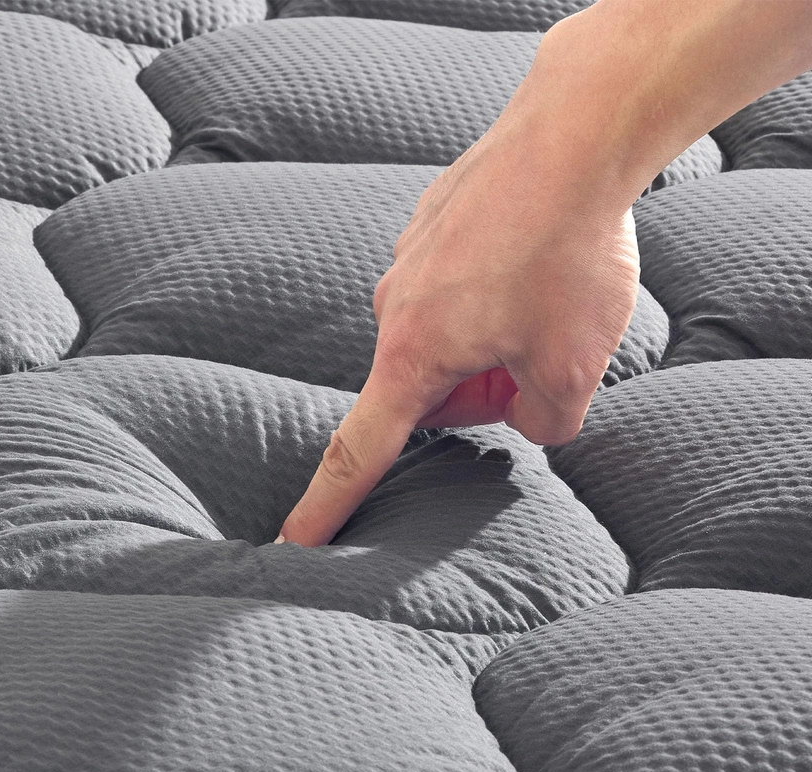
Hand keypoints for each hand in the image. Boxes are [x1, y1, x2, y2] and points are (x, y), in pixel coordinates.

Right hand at [274, 126, 641, 546]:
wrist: (574, 133)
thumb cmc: (568, 254)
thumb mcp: (574, 369)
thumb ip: (544, 425)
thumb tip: (526, 415)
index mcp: (411, 356)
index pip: (357, 453)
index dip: (325, 507)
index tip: (292, 543)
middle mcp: (394, 310)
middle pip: (427, 388)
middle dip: (480, 393)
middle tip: (540, 360)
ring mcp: (409, 263)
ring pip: (446, 335)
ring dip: (491, 338)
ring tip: (548, 297)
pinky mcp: (432, 226)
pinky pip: (457, 284)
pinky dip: (496, 289)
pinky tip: (536, 260)